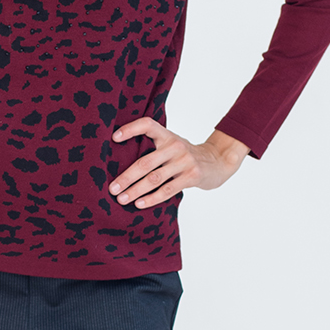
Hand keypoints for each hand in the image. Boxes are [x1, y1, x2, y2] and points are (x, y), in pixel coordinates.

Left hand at [108, 119, 250, 207]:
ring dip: (135, 190)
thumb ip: (154, 148)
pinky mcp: (192, 176)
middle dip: (126, 177)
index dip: (130, 129)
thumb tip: (119, 161)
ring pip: (154, 178)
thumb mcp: (172, 145)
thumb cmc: (186, 156)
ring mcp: (184, 161)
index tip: (114, 138)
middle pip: (145, 161)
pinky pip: (167, 190)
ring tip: (121, 199)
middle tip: (112, 188)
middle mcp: (175, 146)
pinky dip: (152, 198)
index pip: (147, 124)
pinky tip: (140, 204)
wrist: (218, 162)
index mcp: (167, 135)